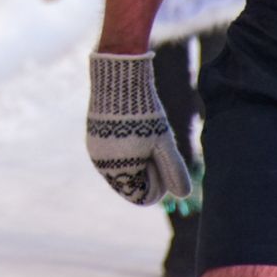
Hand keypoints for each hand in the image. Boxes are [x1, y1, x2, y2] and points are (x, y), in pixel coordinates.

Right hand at [87, 51, 191, 205]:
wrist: (119, 80)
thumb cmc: (145, 113)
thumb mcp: (165, 143)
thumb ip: (174, 171)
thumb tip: (183, 195)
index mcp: (119, 170)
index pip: (143, 197)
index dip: (159, 185)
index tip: (164, 161)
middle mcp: (102, 165)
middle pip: (131, 185)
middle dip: (147, 174)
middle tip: (156, 148)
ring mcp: (95, 152)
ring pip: (122, 170)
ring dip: (136, 162)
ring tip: (146, 138)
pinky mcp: (93, 138)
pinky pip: (112, 157)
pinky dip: (125, 152)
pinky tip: (135, 132)